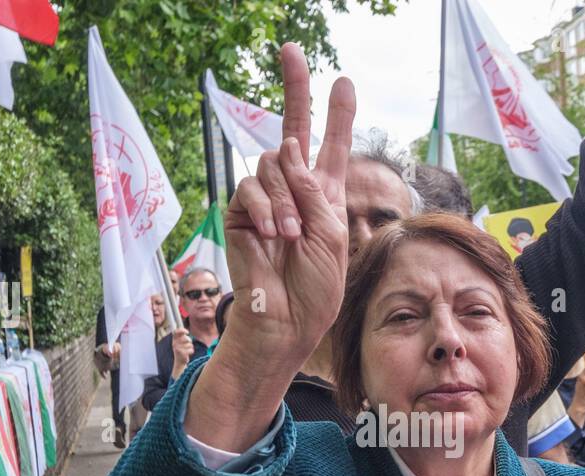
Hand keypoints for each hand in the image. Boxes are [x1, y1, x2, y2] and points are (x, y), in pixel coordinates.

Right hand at [170, 327, 194, 379]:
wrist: (179, 362)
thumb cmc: (181, 350)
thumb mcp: (180, 343)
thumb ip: (183, 337)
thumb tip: (187, 331)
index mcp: (174, 340)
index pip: (176, 332)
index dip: (182, 330)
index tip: (187, 332)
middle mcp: (174, 343)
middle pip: (186, 339)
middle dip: (189, 341)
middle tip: (188, 344)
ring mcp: (178, 348)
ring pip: (190, 344)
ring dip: (190, 347)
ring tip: (187, 350)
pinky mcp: (182, 353)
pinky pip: (191, 349)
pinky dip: (191, 351)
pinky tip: (188, 354)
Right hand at [183, 44, 354, 452]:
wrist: (285, 320)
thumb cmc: (315, 287)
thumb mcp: (331, 234)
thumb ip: (313, 190)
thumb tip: (287, 149)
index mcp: (323, 196)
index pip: (329, 147)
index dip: (336, 115)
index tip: (344, 82)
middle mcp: (294, 191)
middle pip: (292, 129)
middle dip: (295, 88)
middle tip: (291, 47)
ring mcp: (265, 199)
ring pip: (274, 165)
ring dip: (288, 200)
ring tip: (292, 238)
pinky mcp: (240, 212)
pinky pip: (251, 188)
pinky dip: (268, 210)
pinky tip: (275, 236)